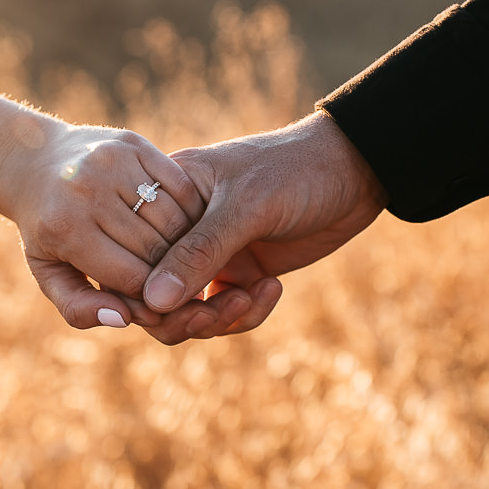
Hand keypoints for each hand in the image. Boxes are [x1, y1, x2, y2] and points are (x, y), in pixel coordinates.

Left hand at [0, 111, 210, 329]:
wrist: (34, 161)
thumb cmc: (46, 229)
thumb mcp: (50, 274)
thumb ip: (79, 307)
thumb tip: (123, 319)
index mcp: (67, 229)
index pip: (132, 278)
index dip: (153, 297)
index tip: (159, 301)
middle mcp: (89, 191)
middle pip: (156, 249)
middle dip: (172, 272)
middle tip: (178, 282)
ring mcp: (113, 163)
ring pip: (175, 219)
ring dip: (187, 244)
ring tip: (183, 257)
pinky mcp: (134, 143)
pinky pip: (181, 186)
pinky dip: (191, 210)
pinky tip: (187, 226)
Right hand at [137, 110, 385, 343]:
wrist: (357, 171)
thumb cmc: (296, 169)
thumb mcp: (247, 207)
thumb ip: (200, 253)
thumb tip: (152, 303)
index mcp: (168, 198)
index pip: (131, 255)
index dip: (139, 291)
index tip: (163, 311)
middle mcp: (182, 229)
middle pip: (154, 294)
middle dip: (182, 315)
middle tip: (215, 314)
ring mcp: (212, 254)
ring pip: (189, 312)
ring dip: (218, 318)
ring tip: (251, 298)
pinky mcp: (242, 273)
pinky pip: (226, 313)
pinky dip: (246, 313)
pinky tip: (274, 287)